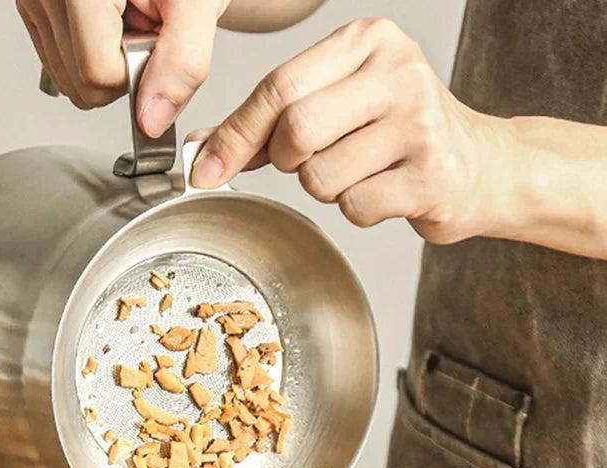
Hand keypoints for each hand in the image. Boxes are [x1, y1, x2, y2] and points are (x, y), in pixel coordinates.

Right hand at [16, 0, 228, 136]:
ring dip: (105, 60)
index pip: (98, 75)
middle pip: (80, 85)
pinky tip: (110, 17)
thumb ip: (181, 63)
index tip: (154, 34)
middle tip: (143, 22)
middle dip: (121, 66)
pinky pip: (59, 63)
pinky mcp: (32, 6)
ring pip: (67, 81)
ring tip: (128, 15)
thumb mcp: (196, 3)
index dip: (137, 70)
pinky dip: (88, 50)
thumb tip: (151, 120)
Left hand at [190, 18, 508, 243]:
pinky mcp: (432, 174)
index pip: (278, 87)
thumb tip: (201, 149)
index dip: (236, 134)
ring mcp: (419, 123)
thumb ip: (267, 124)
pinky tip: (385, 190)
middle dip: (287, 161)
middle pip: (296, 131)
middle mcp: (398, 72)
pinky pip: (354, 207)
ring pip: (320, 178)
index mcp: (367, 42)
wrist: (482, 165)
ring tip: (362, 170)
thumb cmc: (397, 132)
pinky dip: (357, 209)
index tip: (205, 168)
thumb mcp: (335, 105)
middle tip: (310, 160)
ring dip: (325, 188)